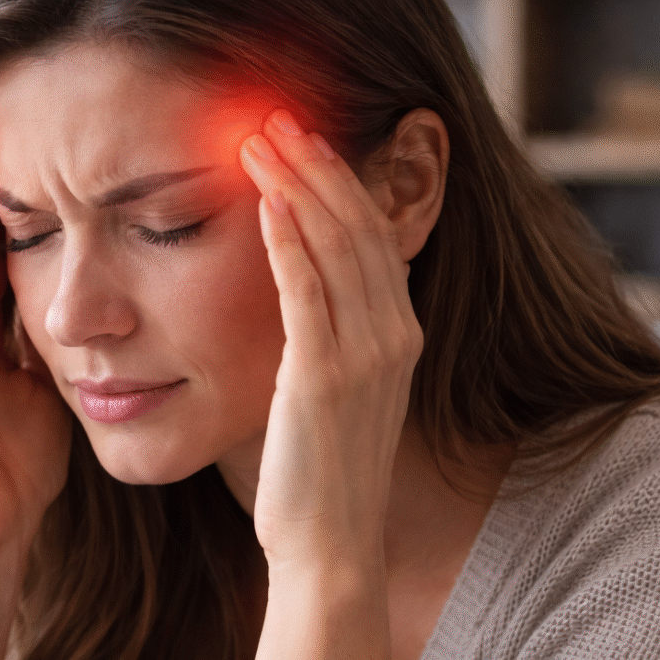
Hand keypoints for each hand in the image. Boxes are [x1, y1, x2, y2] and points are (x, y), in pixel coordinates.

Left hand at [238, 110, 422, 570]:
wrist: (331, 543)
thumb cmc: (324, 465)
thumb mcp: (343, 386)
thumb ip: (336, 329)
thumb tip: (307, 277)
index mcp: (399, 332)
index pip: (373, 235)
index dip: (340, 180)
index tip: (303, 139)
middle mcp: (393, 335)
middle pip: (359, 226)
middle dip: (317, 165)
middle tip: (277, 116)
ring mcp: (364, 356)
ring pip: (336, 247)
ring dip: (298, 187)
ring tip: (260, 138)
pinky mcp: (322, 379)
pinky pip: (307, 296)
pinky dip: (288, 244)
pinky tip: (264, 203)